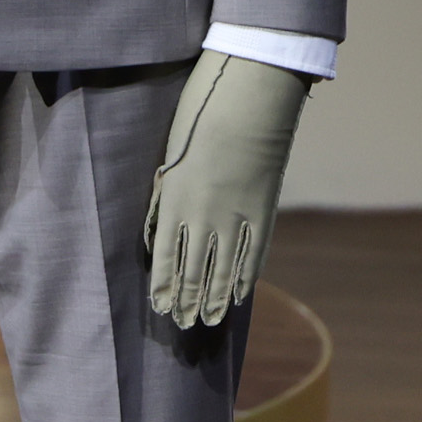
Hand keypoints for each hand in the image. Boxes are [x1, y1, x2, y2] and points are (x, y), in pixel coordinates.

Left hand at [144, 51, 311, 333]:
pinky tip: (241, 296)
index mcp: (174, 203)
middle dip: (187, 302)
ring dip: (214, 300)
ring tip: (208, 320)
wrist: (248, 96)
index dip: (164, 288)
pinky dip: (246, 279)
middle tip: (183, 325)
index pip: (166, 260)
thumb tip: (158, 236)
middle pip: (194, 273)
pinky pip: (253, 256)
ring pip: (223, 272)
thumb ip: (164, 200)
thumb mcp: (168, 159)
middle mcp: (203, 218)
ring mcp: (236, 217)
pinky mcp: (263, 211)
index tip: (161, 308)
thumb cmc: (199, 117)